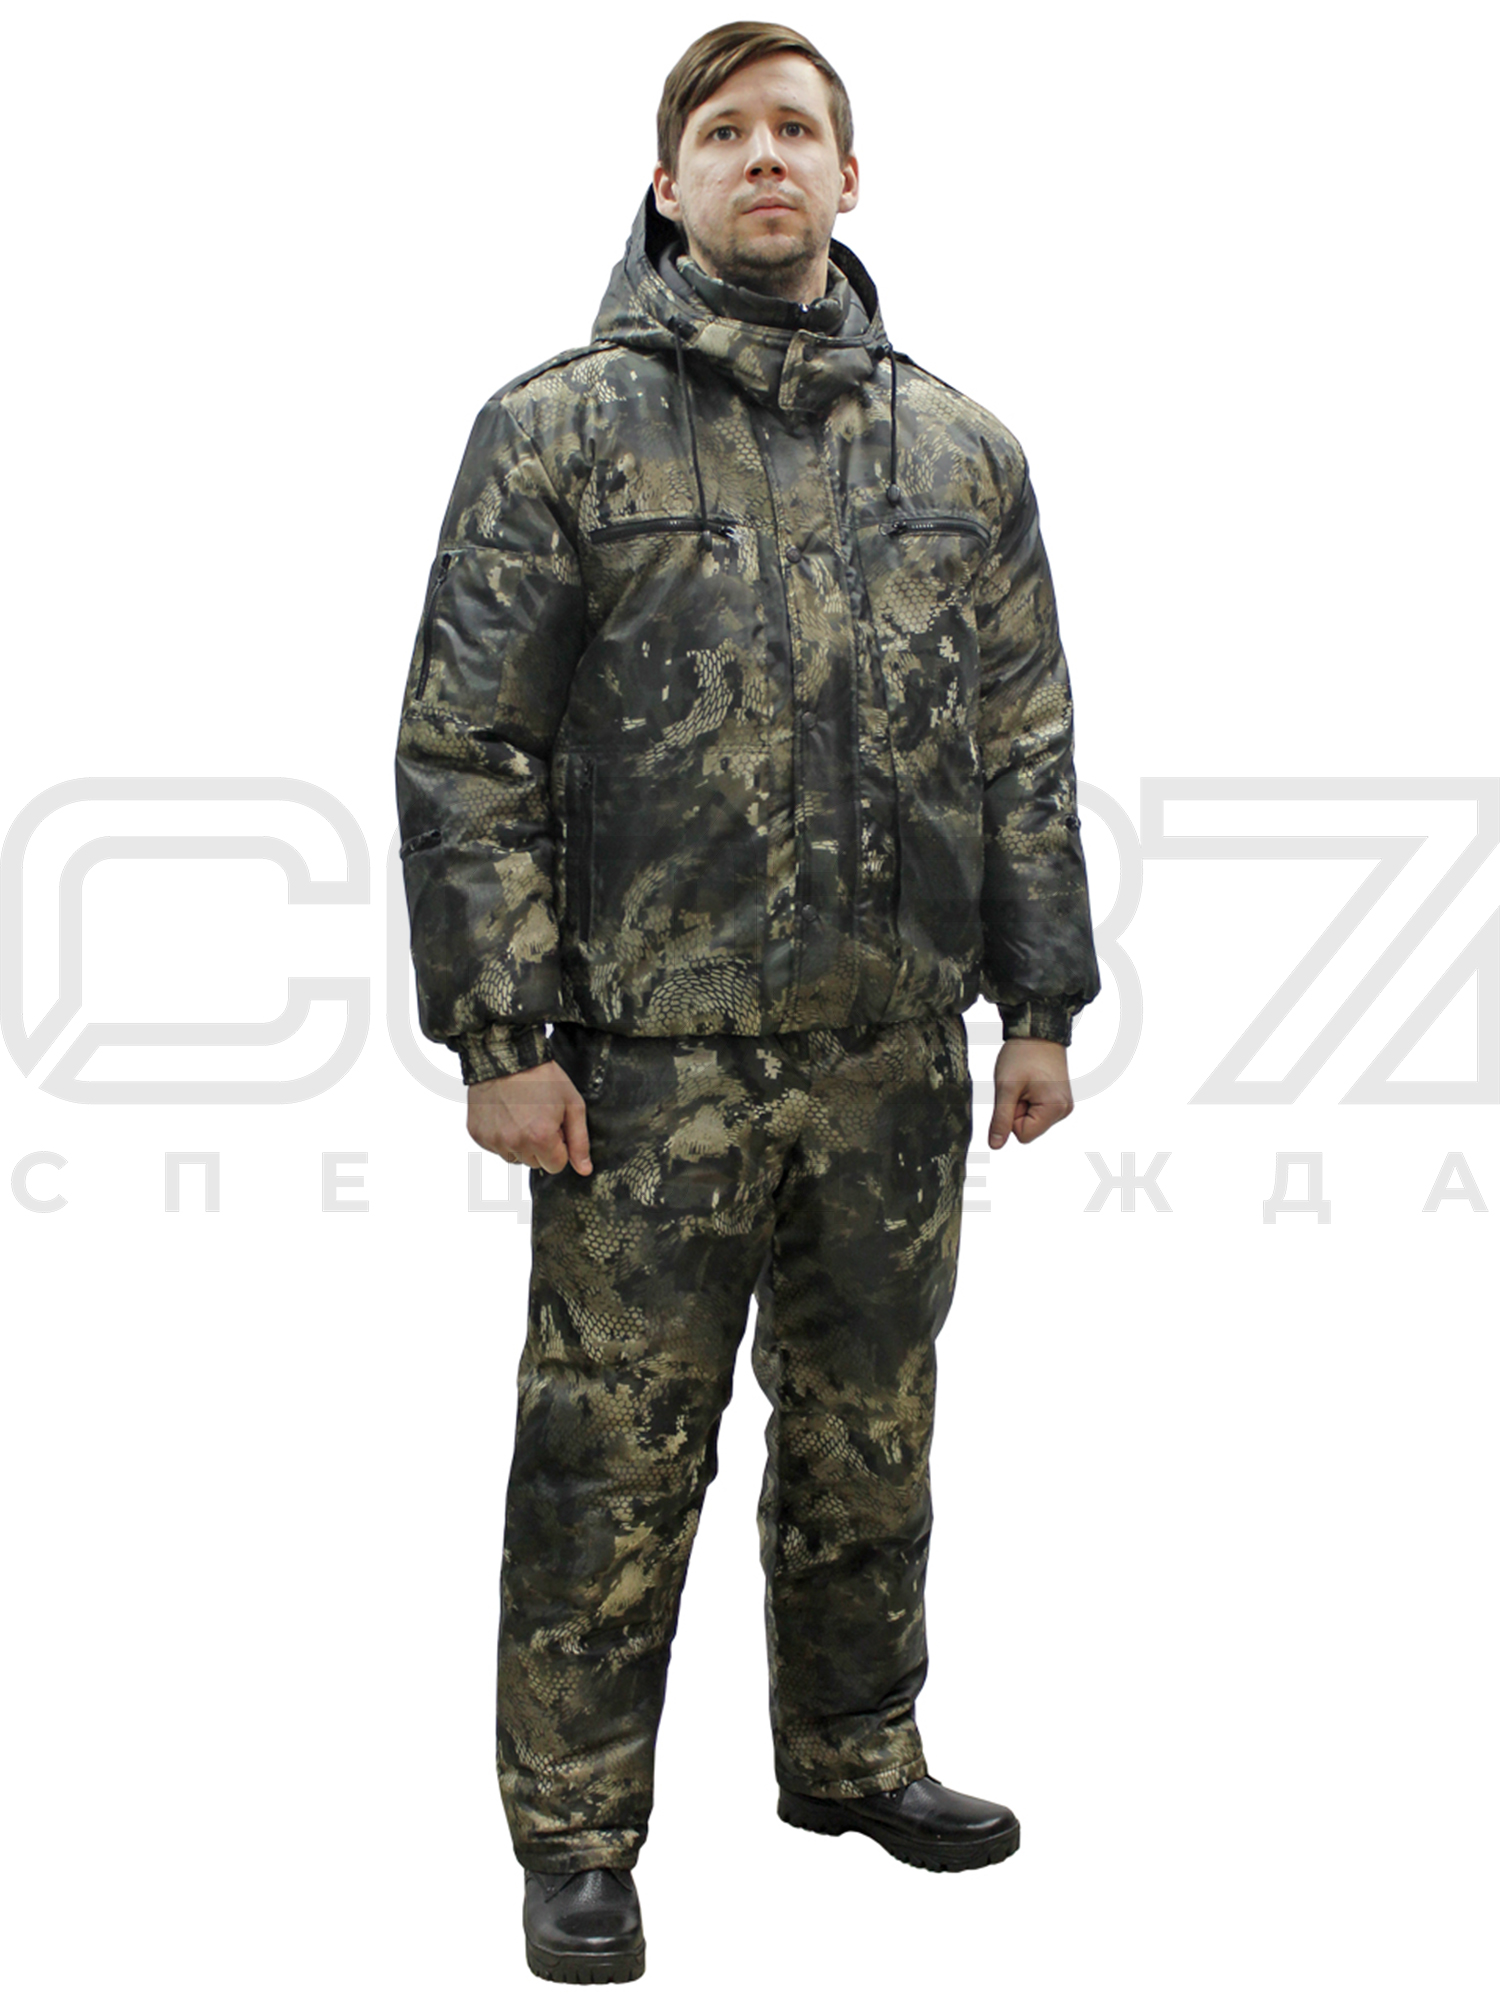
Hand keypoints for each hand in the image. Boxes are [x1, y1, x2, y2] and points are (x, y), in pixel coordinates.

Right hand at [467, 1061, 592, 1175]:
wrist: (505, 1055)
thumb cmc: (542, 1076)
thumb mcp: (572, 1104)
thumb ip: (579, 1141)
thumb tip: (584, 1170)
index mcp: (540, 1138)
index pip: (556, 1166)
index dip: (559, 1146)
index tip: (554, 1125)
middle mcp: (515, 1143)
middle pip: (535, 1163)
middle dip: (540, 1146)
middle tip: (537, 1116)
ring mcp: (493, 1140)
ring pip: (514, 1157)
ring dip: (520, 1143)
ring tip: (520, 1114)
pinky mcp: (477, 1134)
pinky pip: (496, 1147)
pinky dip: (501, 1136)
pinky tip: (505, 1114)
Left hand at [989, 1038, 1073, 1148]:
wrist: (1037, 1032)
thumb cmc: (1022, 1055)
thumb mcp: (1005, 1087)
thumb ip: (1000, 1119)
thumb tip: (995, 1145)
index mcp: (1055, 1109)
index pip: (1023, 1135)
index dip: (1012, 1117)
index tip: (1016, 1094)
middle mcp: (1064, 1110)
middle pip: (1028, 1129)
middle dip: (1018, 1110)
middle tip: (1020, 1086)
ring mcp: (1063, 1106)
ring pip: (1032, 1121)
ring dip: (1023, 1105)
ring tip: (1026, 1083)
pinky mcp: (1059, 1100)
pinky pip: (1037, 1112)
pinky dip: (1029, 1100)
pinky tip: (1032, 1083)